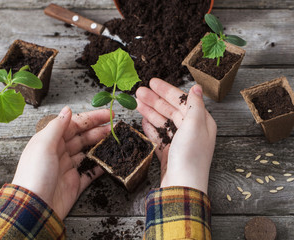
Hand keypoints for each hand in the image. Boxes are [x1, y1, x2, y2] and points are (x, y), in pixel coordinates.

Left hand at [12, 106, 110, 219]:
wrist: (34, 208)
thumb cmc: (35, 174)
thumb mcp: (44, 145)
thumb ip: (57, 126)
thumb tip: (67, 109)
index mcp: (51, 141)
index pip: (74, 124)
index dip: (91, 118)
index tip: (108, 114)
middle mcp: (60, 152)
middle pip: (83, 137)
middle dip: (99, 130)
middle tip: (116, 126)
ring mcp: (68, 168)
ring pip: (88, 152)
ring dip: (101, 145)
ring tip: (116, 139)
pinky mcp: (75, 183)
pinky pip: (91, 172)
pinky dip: (101, 166)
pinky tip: (110, 160)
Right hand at [136, 78, 216, 193]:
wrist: (182, 186)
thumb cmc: (190, 156)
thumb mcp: (194, 126)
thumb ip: (194, 105)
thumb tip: (196, 87)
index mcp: (201, 122)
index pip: (182, 101)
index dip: (167, 90)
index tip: (152, 82)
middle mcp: (191, 131)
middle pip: (171, 110)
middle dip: (155, 100)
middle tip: (139, 92)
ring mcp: (179, 142)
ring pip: (163, 122)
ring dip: (150, 112)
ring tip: (136, 103)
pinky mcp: (169, 153)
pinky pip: (158, 136)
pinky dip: (150, 127)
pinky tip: (142, 120)